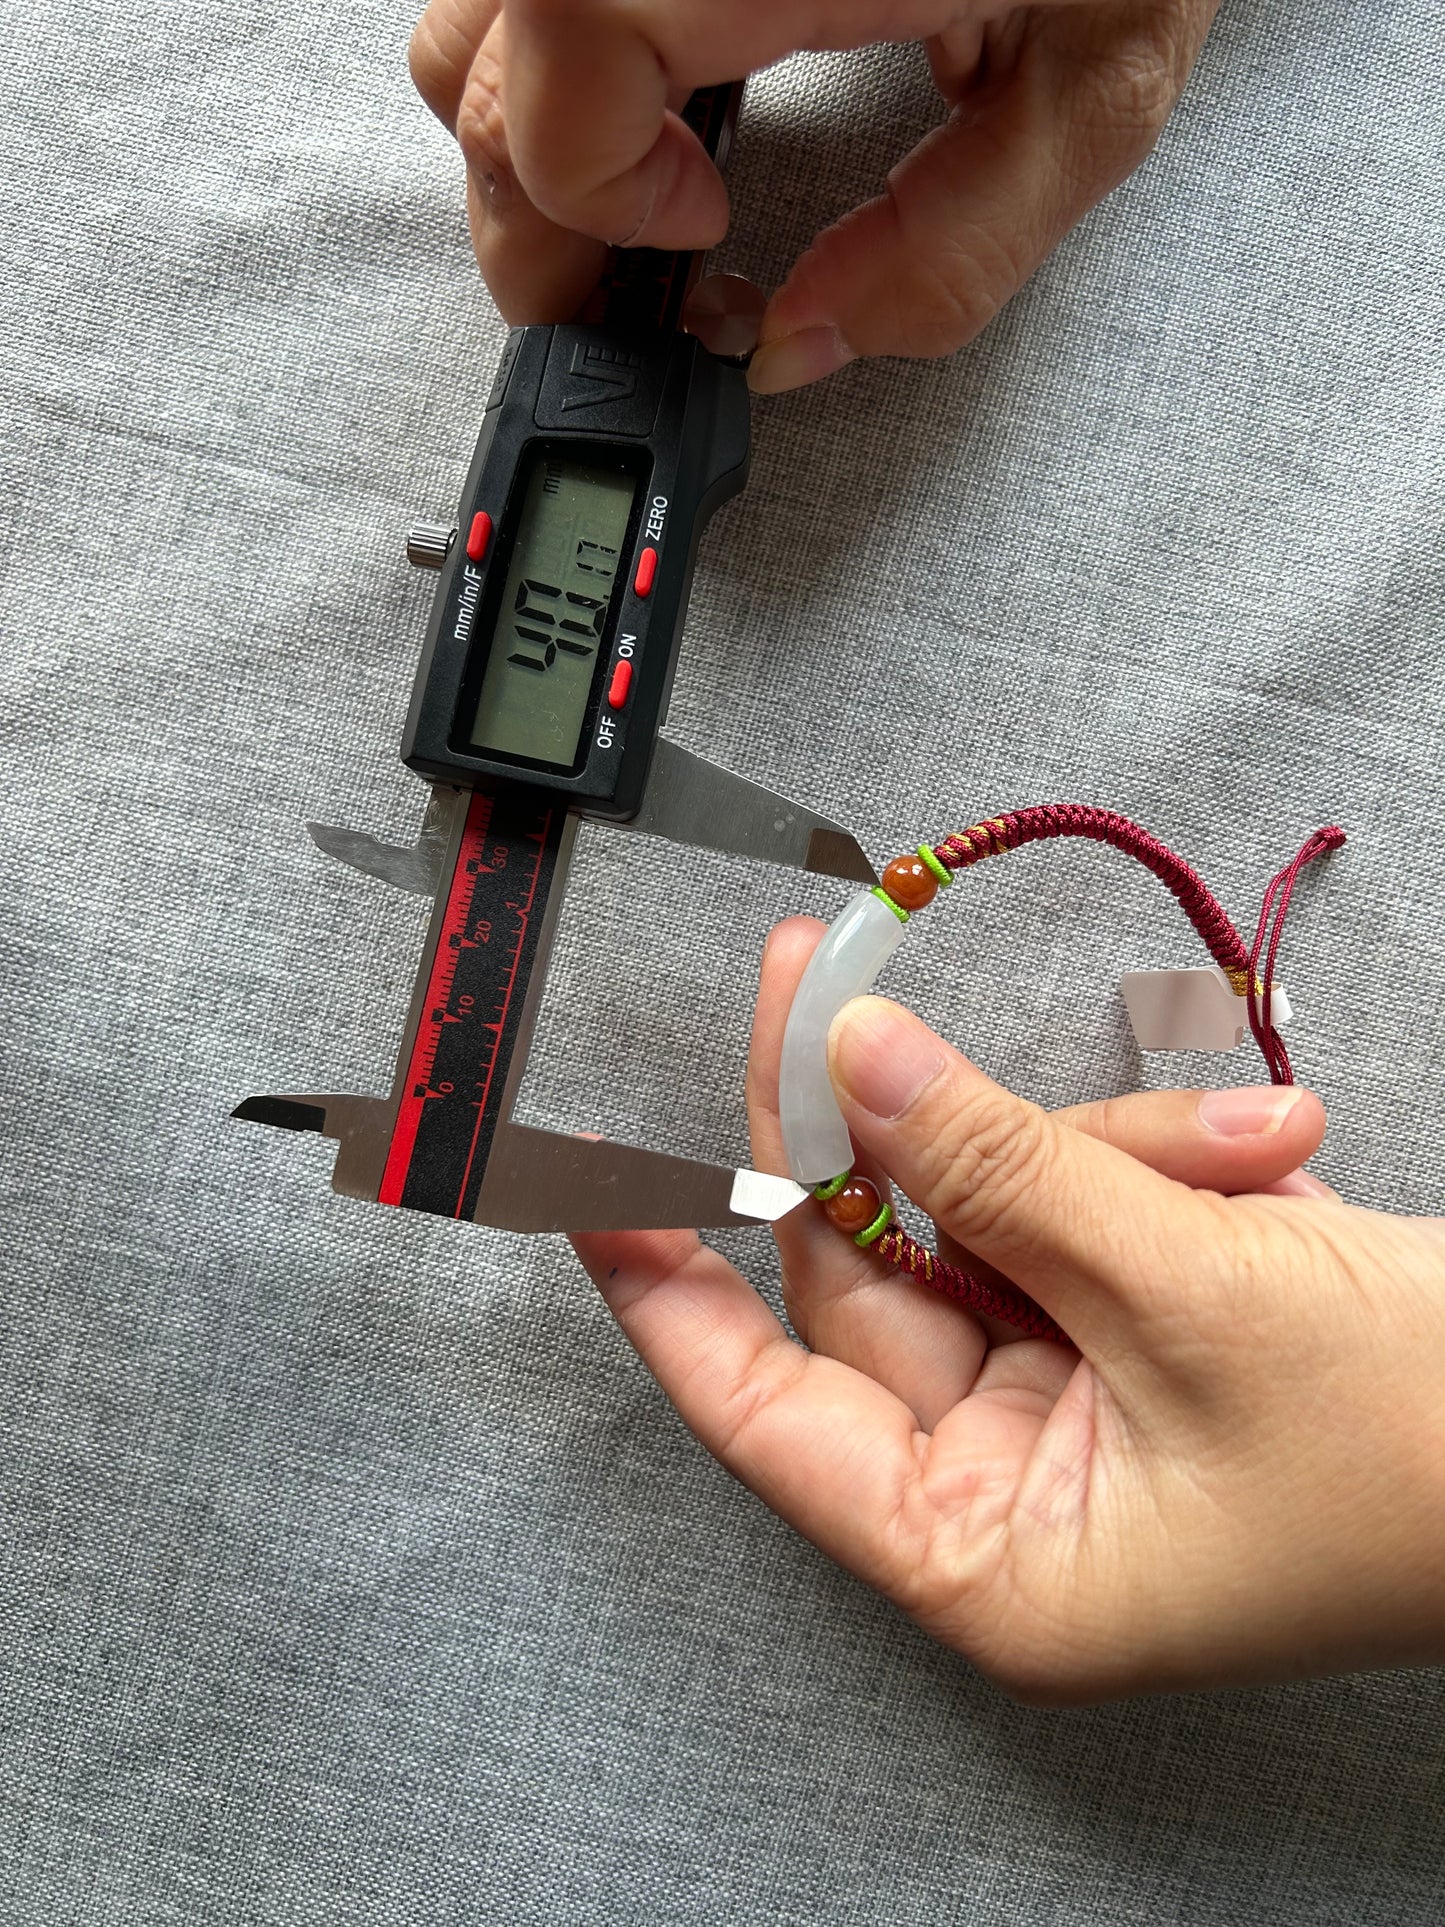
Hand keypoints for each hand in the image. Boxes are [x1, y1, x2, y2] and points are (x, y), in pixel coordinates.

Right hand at [409, 0, 1220, 391]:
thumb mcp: (1097, 84)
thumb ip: (956, 247)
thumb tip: (802, 345)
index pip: (566, 53)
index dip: (600, 185)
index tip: (700, 236)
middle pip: (478, 68)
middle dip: (542, 220)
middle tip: (637, 291)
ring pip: (470, 23)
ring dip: (530, 142)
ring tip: (643, 199)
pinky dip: (558, 73)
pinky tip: (653, 105)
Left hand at [571, 919, 1444, 1702]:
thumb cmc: (1428, 1456)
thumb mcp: (1188, 1291)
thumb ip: (999, 1167)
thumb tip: (846, 1064)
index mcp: (988, 1558)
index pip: (759, 1413)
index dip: (663, 1288)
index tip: (584, 1176)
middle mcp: (1016, 1492)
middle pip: (882, 1275)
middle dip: (892, 1132)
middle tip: (828, 983)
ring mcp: (1084, 1409)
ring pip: (996, 1223)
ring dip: (1099, 1152)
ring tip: (1236, 1148)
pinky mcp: (1149, 1336)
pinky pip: (1088, 1219)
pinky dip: (1162, 1168)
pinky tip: (1265, 1153)